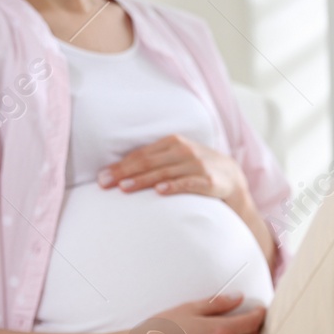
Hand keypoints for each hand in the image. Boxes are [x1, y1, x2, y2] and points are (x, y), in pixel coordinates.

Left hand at [99, 135, 245, 202]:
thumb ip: (154, 161)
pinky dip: (173, 186)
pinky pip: (188, 184)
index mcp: (172, 142)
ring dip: (142, 180)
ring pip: (164, 173)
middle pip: (148, 162)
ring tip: (124, 188)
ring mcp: (196, 165)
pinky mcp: (208, 181)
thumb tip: (119, 173)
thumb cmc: (195, 168)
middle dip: (124, 173)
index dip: (120, 165)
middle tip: (104, 184)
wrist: (231, 176)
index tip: (101, 177)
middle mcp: (183, 151)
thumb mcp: (176, 158)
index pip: (141, 154)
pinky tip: (159, 191)